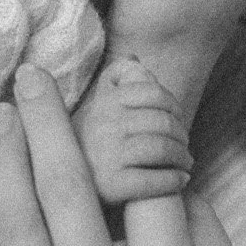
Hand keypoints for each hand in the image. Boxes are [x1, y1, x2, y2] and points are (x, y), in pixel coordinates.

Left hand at [0, 63, 245, 245]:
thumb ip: (206, 237)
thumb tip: (165, 172)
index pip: (146, 178)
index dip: (136, 120)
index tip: (122, 80)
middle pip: (69, 180)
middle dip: (48, 114)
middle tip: (33, 75)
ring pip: (14, 215)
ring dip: (5, 153)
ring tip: (3, 116)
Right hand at [71, 57, 191, 205]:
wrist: (60, 186)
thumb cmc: (87, 144)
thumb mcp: (94, 106)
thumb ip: (116, 79)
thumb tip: (134, 58)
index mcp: (104, 102)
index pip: (154, 93)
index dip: (174, 106)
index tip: (178, 119)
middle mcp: (103, 125)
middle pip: (163, 122)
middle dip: (182, 135)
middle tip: (184, 146)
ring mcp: (107, 156)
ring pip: (162, 148)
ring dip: (182, 157)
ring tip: (185, 163)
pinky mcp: (112, 187)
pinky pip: (154, 180)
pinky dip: (174, 179)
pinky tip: (180, 180)